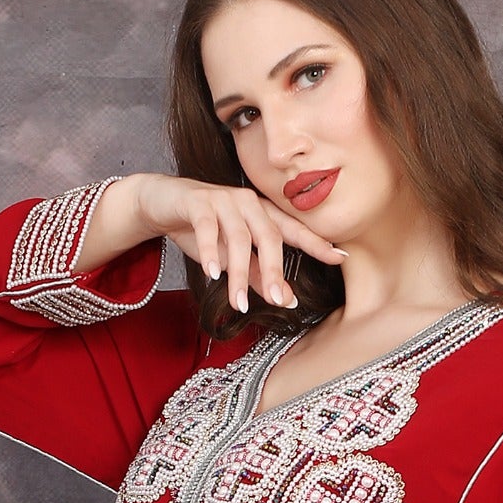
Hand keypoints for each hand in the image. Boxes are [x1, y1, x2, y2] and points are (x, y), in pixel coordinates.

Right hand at [134, 173, 344, 314]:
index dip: (316, 243)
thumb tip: (288, 300)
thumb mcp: (233, 257)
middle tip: (277, 301)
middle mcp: (248, 203)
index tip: (340, 258)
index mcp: (262, 215)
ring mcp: (224, 199)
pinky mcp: (198, 201)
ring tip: (236, 303)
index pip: (294, 231)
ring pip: (239, 237)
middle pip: (269, 236)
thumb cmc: (204, 230)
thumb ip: (258, 276)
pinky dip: (211, 251)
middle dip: (274, 270)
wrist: (163, 203)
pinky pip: (208, 227)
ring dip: (238, 273)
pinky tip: (212, 274)